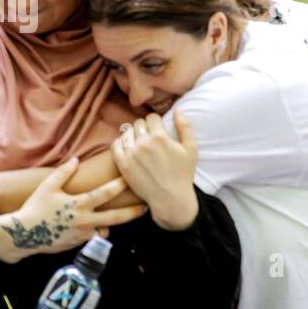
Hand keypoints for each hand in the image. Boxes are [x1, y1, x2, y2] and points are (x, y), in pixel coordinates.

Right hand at [0, 157, 146, 262]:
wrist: (23, 235)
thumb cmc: (35, 208)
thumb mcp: (47, 187)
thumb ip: (63, 173)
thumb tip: (76, 160)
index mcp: (78, 204)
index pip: (104, 194)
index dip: (120, 185)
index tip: (132, 178)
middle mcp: (84, 220)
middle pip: (115, 217)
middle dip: (133, 212)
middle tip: (146, 207)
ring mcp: (83, 234)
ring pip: (107, 228)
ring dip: (116, 222)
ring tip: (132, 215)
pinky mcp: (80, 243)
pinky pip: (95, 236)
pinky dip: (99, 230)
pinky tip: (102, 225)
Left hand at [112, 112, 198, 230]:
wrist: (170, 198)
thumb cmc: (183, 174)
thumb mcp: (191, 149)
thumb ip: (185, 127)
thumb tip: (177, 110)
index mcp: (160, 137)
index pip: (152, 117)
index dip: (156, 123)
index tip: (159, 130)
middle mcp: (143, 143)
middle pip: (138, 123)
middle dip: (144, 128)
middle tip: (150, 139)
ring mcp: (131, 154)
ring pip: (127, 133)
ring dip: (133, 135)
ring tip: (139, 144)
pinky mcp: (122, 164)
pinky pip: (116, 145)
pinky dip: (121, 143)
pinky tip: (128, 148)